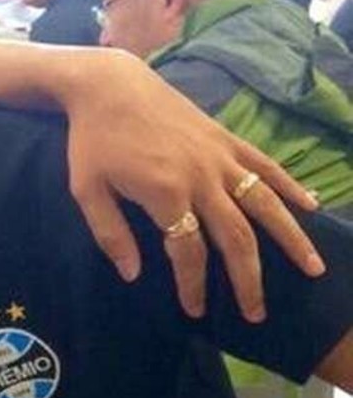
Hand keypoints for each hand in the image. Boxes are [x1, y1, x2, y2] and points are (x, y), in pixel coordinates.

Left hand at [65, 52, 323, 321]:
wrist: (109, 85)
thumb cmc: (92, 140)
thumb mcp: (86, 189)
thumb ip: (110, 234)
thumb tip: (133, 275)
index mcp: (166, 193)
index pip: (188, 250)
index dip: (194, 284)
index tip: (196, 310)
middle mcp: (202, 177)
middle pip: (236, 236)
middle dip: (248, 278)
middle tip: (257, 312)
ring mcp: (219, 156)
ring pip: (265, 203)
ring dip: (290, 238)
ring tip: (312, 268)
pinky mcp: (226, 138)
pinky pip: (265, 166)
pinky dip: (290, 186)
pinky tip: (311, 207)